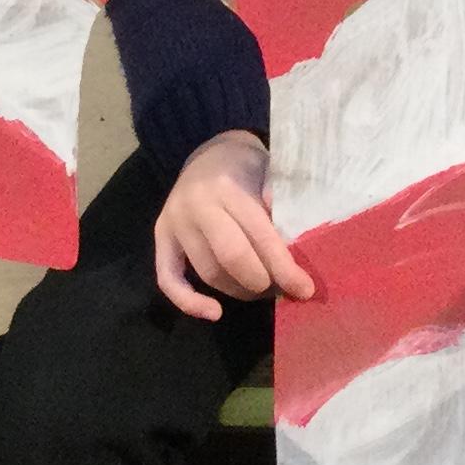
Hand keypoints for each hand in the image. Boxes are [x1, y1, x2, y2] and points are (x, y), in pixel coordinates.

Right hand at [153, 130, 315, 321]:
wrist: (210, 151)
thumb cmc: (248, 167)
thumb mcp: (271, 173)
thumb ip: (281, 205)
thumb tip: (294, 248)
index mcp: (228, 187)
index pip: (259, 236)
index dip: (283, 268)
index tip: (304, 289)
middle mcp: (196, 205)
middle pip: (230, 258)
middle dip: (261, 282)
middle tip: (281, 290)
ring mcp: (174, 221)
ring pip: (207, 272)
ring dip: (237, 290)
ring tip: (260, 290)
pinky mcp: (160, 236)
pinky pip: (168, 278)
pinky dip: (188, 302)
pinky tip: (214, 313)